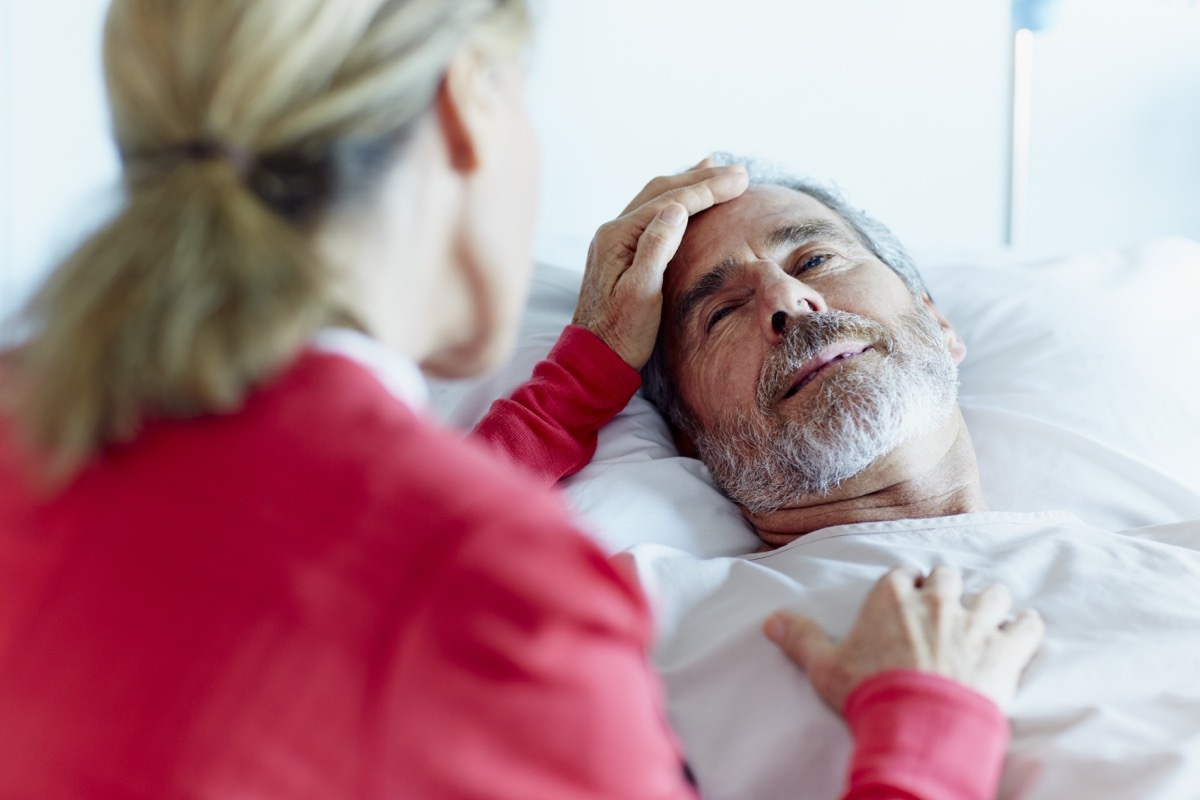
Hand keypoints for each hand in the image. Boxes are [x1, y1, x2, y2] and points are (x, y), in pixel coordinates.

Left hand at [571, 157, 748, 368]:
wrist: (595, 359)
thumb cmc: (621, 333)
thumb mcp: (642, 293)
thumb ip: (657, 248)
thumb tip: (677, 209)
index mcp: (618, 237)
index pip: (671, 202)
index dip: (708, 189)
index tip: (741, 179)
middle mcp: (613, 232)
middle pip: (663, 192)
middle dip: (702, 179)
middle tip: (739, 172)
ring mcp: (615, 241)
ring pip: (656, 199)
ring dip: (687, 183)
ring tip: (714, 167)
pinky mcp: (622, 254)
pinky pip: (652, 215)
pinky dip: (675, 202)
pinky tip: (686, 202)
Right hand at [764, 566, 1043, 711]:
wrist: (919, 725)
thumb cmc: (870, 694)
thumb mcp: (824, 667)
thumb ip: (800, 638)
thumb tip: (769, 620)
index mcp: (892, 597)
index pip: (902, 574)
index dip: (904, 587)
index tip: (904, 598)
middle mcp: (936, 600)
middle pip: (948, 575)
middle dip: (946, 587)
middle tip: (943, 605)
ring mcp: (975, 621)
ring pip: (992, 593)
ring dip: (989, 602)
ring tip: (985, 615)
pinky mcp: (1006, 648)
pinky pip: (1028, 625)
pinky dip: (1025, 627)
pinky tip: (1021, 632)